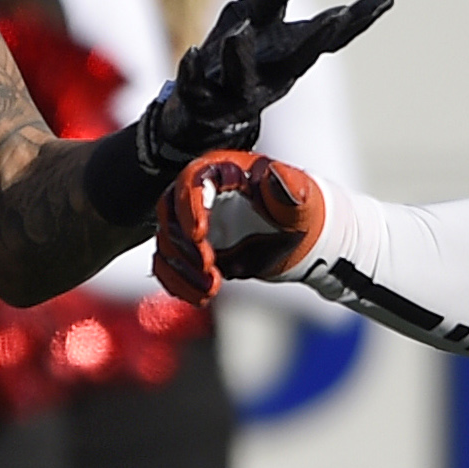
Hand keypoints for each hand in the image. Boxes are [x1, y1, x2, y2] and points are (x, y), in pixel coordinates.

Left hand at [82, 0, 391, 225]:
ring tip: (240, 33)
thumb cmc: (233, 62)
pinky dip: (193, 74)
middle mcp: (271, 79)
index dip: (359, 19)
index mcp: (290, 58)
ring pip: (242, 79)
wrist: (196, 118)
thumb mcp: (251, 23)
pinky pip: (195, 90)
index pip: (330, 37)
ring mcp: (237, 96)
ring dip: (241, 57)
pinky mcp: (201, 107)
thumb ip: (266, 0)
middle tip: (338, 16)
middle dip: (316, 39)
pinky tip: (191, 55)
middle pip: (299, 60)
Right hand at [156, 151, 324, 302]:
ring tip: (211, 288)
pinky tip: (201, 296)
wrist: (300, 238)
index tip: (199, 235)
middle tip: (208, 268)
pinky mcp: (192, 249)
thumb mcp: (300, 198)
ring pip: (168, 243)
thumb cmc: (300, 210)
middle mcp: (202, 193)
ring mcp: (193, 222)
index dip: (190, 207)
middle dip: (184, 245)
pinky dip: (179, 284)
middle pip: (171, 214)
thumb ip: (289, 186)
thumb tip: (275, 172)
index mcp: (224, 170)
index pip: (192, 181)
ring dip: (183, 270)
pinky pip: (170, 265)